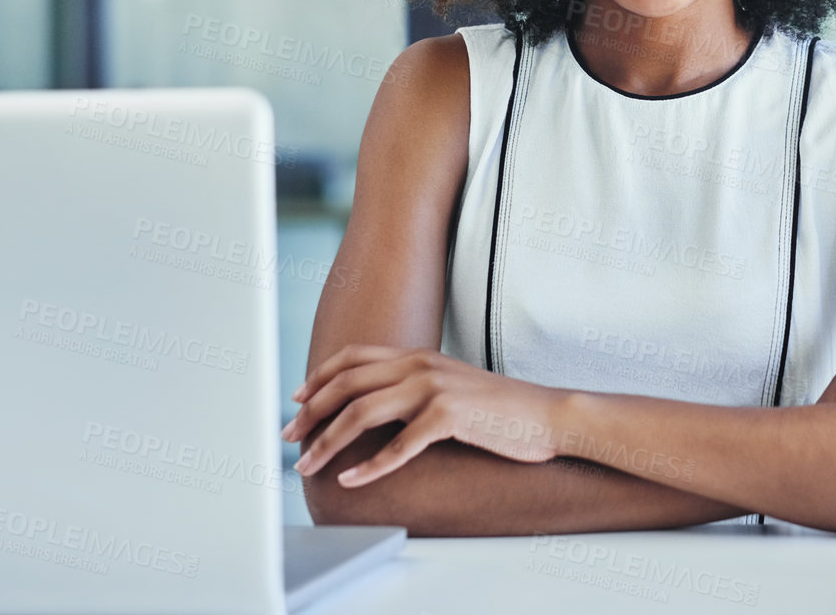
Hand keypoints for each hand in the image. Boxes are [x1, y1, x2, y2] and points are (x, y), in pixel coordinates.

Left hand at [281, 346, 567, 487]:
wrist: (546, 415)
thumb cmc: (498, 410)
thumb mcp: (450, 386)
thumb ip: (414, 387)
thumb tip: (375, 407)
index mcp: (418, 355)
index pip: (353, 357)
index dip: (318, 377)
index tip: (296, 400)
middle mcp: (420, 364)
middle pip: (347, 384)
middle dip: (310, 413)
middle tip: (289, 438)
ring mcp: (434, 388)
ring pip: (362, 412)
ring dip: (328, 441)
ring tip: (308, 465)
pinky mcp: (449, 416)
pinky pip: (398, 445)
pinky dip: (369, 466)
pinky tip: (352, 480)